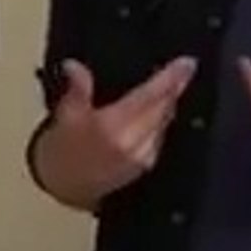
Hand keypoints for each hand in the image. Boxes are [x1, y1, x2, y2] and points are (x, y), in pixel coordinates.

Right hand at [36, 56, 197, 209]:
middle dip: (175, 88)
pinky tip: (158, 112)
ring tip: (171, 86)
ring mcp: (141, 157)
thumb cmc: (63, 150)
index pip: (150, 97)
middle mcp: (132, 143)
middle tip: (183, 70)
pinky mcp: (145, 166)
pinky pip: (160, 137)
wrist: (65, 186)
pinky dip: (161, 121)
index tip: (187, 64)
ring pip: (165, 123)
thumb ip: (77, 86)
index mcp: (113, 127)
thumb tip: (74, 65)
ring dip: (169, 104)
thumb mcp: (66, 114)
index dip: (171, 78)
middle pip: (164, 109)